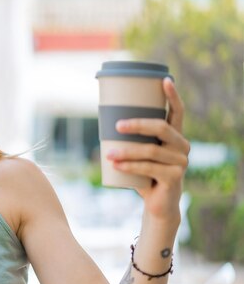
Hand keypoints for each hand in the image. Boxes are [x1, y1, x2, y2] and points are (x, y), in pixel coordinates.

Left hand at [106, 78, 189, 223]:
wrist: (156, 204)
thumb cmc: (144, 174)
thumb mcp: (137, 153)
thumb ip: (128, 138)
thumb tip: (102, 118)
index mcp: (175, 136)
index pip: (178, 112)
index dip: (173, 96)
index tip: (165, 79)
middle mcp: (182, 146)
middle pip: (161, 128)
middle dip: (138, 125)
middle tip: (117, 126)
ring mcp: (181, 162)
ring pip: (151, 151)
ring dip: (127, 151)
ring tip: (108, 154)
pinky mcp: (175, 178)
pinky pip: (149, 168)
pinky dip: (130, 166)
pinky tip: (116, 165)